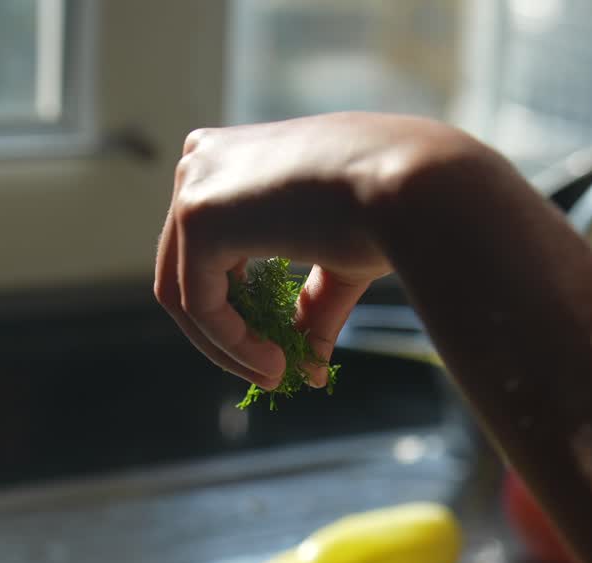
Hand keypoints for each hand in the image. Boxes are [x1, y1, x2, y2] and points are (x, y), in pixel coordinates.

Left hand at [154, 112, 454, 388]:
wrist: (408, 187)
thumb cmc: (385, 211)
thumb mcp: (335, 264)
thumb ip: (309, 310)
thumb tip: (310, 375)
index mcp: (229, 158)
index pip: (204, 251)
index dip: (233, 312)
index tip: (275, 354)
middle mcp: (200, 161)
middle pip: (183, 273)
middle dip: (223, 335)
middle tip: (271, 373)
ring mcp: (193, 186)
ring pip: (184, 295)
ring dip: (228, 348)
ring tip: (276, 373)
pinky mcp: (198, 218)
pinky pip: (200, 305)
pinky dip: (232, 343)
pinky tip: (276, 361)